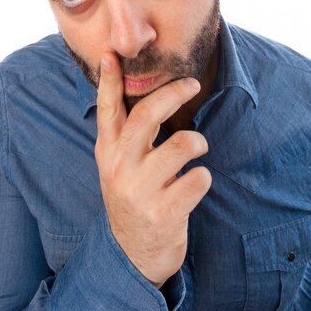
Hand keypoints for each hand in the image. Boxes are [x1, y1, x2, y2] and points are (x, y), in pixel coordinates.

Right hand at [95, 52, 211, 287]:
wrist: (132, 256)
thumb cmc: (133, 199)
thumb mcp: (117, 166)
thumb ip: (124, 135)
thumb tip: (137, 94)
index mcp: (107, 151)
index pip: (107, 109)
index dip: (109, 80)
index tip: (111, 54)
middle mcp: (119, 166)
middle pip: (148, 114)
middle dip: (174, 92)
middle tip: (192, 83)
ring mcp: (139, 190)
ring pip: (183, 144)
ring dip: (198, 142)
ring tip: (196, 150)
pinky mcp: (163, 212)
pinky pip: (199, 178)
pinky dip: (203, 178)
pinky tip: (194, 185)